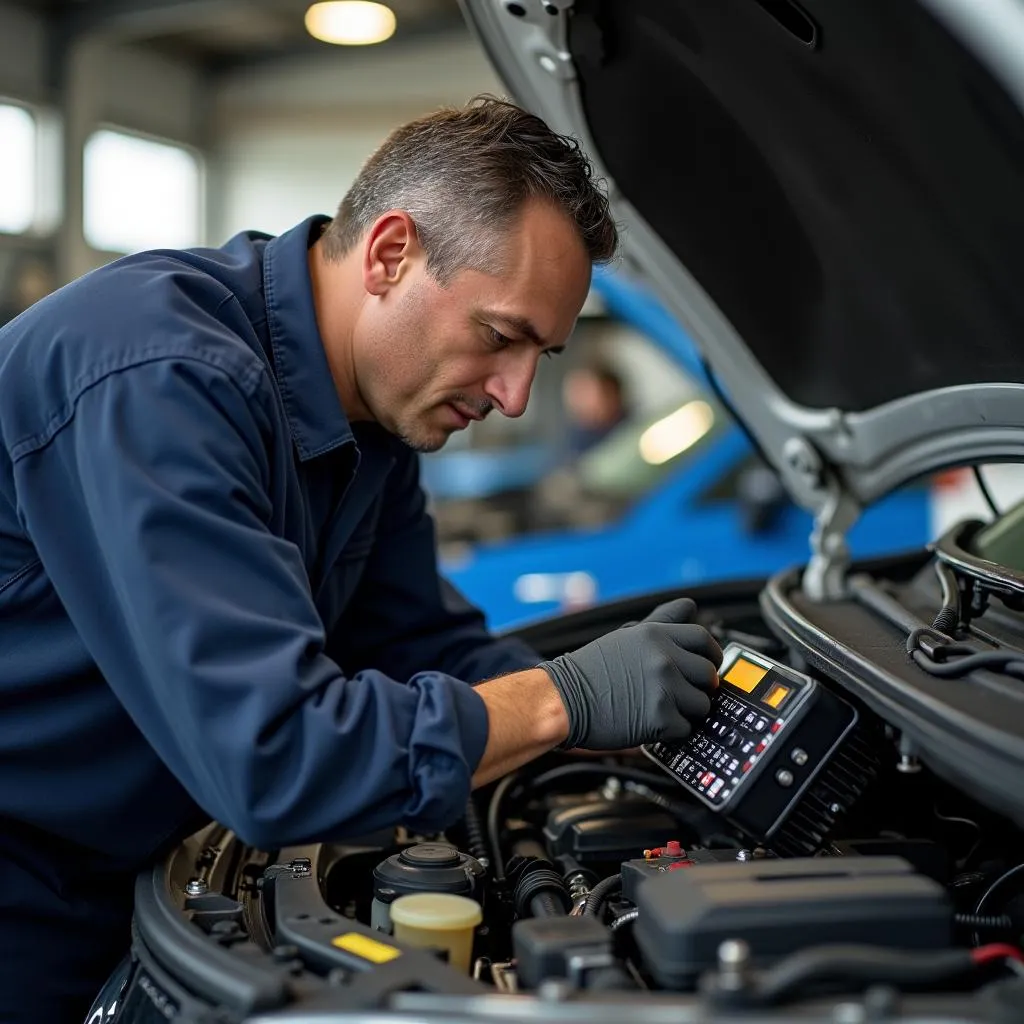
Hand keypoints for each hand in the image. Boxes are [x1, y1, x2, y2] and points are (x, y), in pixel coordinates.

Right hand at [539, 597, 721, 750]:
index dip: (711, 654)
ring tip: (663, 708)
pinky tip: (652, 723)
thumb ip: (662, 622)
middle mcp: (663, 658)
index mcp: (655, 635)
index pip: (704, 639)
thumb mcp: (626, 635)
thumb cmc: (588, 670)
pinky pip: (686, 728)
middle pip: (709, 674)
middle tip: (683, 692)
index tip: (708, 664)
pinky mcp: (660, 718)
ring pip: (702, 704)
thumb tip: (689, 606)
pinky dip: (672, 731)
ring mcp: (663, 688)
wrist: (562, 700)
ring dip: (687, 711)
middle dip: (700, 686)